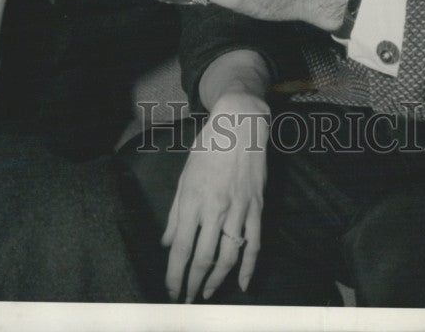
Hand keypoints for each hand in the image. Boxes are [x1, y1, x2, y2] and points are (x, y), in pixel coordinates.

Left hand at [163, 93, 268, 301]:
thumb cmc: (209, 147)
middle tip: (188, 299)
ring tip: (209, 293)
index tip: (171, 290)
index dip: (175, 274)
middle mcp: (215, 208)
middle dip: (194, 283)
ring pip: (229, 255)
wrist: (240, 124)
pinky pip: (254, 242)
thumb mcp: (185, 176)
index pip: (182, 247)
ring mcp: (239, 208)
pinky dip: (250, 266)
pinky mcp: (257, 206)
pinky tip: (243, 283)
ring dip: (218, 280)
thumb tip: (167, 243)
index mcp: (193, 199)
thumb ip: (176, 213)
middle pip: (204, 257)